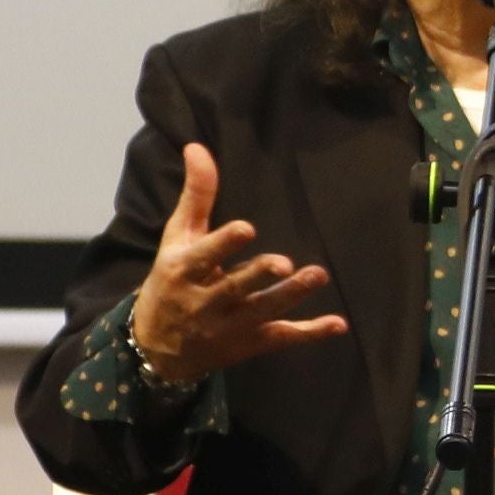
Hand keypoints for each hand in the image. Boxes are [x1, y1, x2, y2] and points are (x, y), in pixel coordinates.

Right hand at [123, 142, 350, 391]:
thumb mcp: (177, 238)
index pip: (205, 256)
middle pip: (236, 287)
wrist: (156, 347)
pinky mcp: (250, 342)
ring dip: (291, 295)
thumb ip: (196, 195)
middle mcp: (205, 301)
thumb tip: (197, 146)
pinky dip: (310, 333)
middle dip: (259, 275)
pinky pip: (281, 338)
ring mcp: (229, 326)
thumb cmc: (171, 281)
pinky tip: (337, 324)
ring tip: (318, 275)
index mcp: (184, 270)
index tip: (247, 229)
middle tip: (285, 263)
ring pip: (262, 311)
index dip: (225, 244)